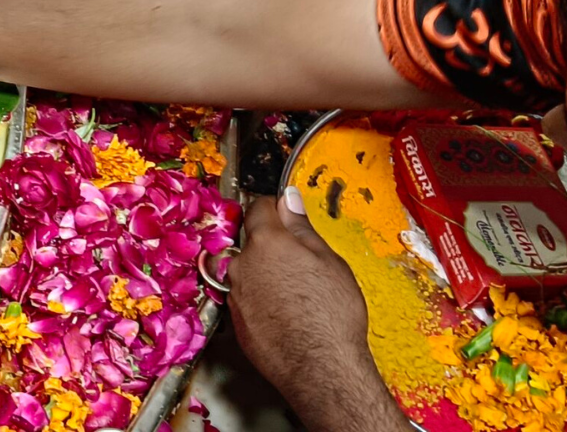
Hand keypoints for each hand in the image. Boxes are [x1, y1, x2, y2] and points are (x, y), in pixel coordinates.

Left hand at [229, 190, 377, 403]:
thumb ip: (302, 227)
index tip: (288, 215)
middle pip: (253, 243)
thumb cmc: (332, 314)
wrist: (320, 368)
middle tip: (303, 266)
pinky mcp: (235, 320)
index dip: (275, 209)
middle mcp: (241, 264)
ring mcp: (234, 294)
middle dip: (273, 248)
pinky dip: (262, 301)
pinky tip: (286, 315)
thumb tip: (289, 198)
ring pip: (249, 273)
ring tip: (298, 296)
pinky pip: (247, 299)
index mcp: (266, 242)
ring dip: (266, 275)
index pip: (259, 208)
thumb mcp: (328, 262)